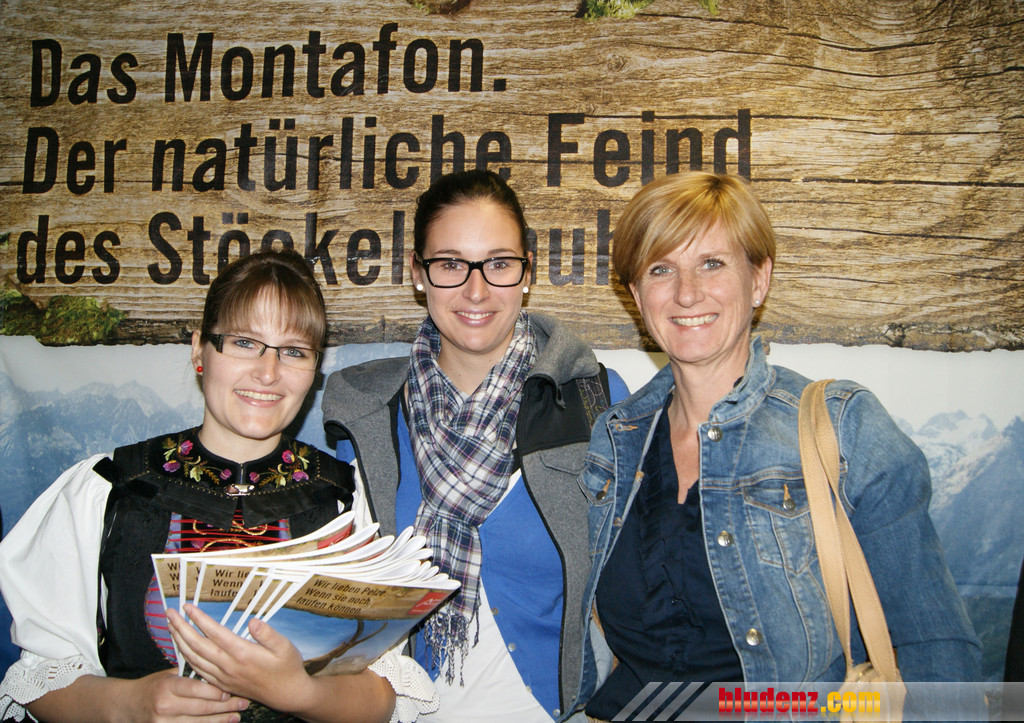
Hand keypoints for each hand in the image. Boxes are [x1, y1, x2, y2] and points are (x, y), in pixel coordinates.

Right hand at [123, 669, 251, 721]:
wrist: (127, 706)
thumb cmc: (153, 686)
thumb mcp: (168, 675)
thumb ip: (190, 673)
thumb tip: (217, 666)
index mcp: (167, 686)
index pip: (196, 689)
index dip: (215, 692)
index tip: (231, 691)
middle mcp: (164, 706)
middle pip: (201, 708)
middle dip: (225, 707)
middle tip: (242, 703)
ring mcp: (163, 722)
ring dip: (220, 720)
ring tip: (237, 716)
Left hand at [167, 604, 314, 712]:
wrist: (286, 695)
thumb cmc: (287, 667)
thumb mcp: (285, 647)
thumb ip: (268, 634)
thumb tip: (253, 621)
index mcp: (243, 653)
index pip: (215, 633)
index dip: (199, 619)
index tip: (188, 606)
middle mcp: (229, 666)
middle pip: (197, 645)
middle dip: (181, 627)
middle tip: (169, 613)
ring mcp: (223, 676)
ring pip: (193, 658)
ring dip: (179, 641)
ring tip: (170, 626)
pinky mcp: (222, 683)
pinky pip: (197, 670)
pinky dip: (185, 657)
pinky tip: (181, 648)